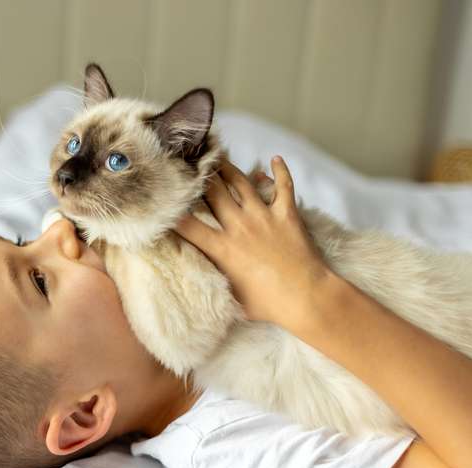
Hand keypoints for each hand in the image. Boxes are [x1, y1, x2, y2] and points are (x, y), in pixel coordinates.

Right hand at [173, 157, 331, 328]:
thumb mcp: (234, 299)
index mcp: (222, 249)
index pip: (188, 225)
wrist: (307, 297)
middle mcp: (239, 227)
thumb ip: (218, 283)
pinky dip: (280, 171)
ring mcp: (263, 217)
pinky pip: (283, 186)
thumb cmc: (269, 305)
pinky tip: (275, 159)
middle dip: (199, 176)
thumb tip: (204, 285)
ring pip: (241, 183)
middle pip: (212, 192)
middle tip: (190, 164)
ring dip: (228, 168)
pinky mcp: (286, 214)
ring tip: (219, 157)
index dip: (172, 211)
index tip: (164, 200)